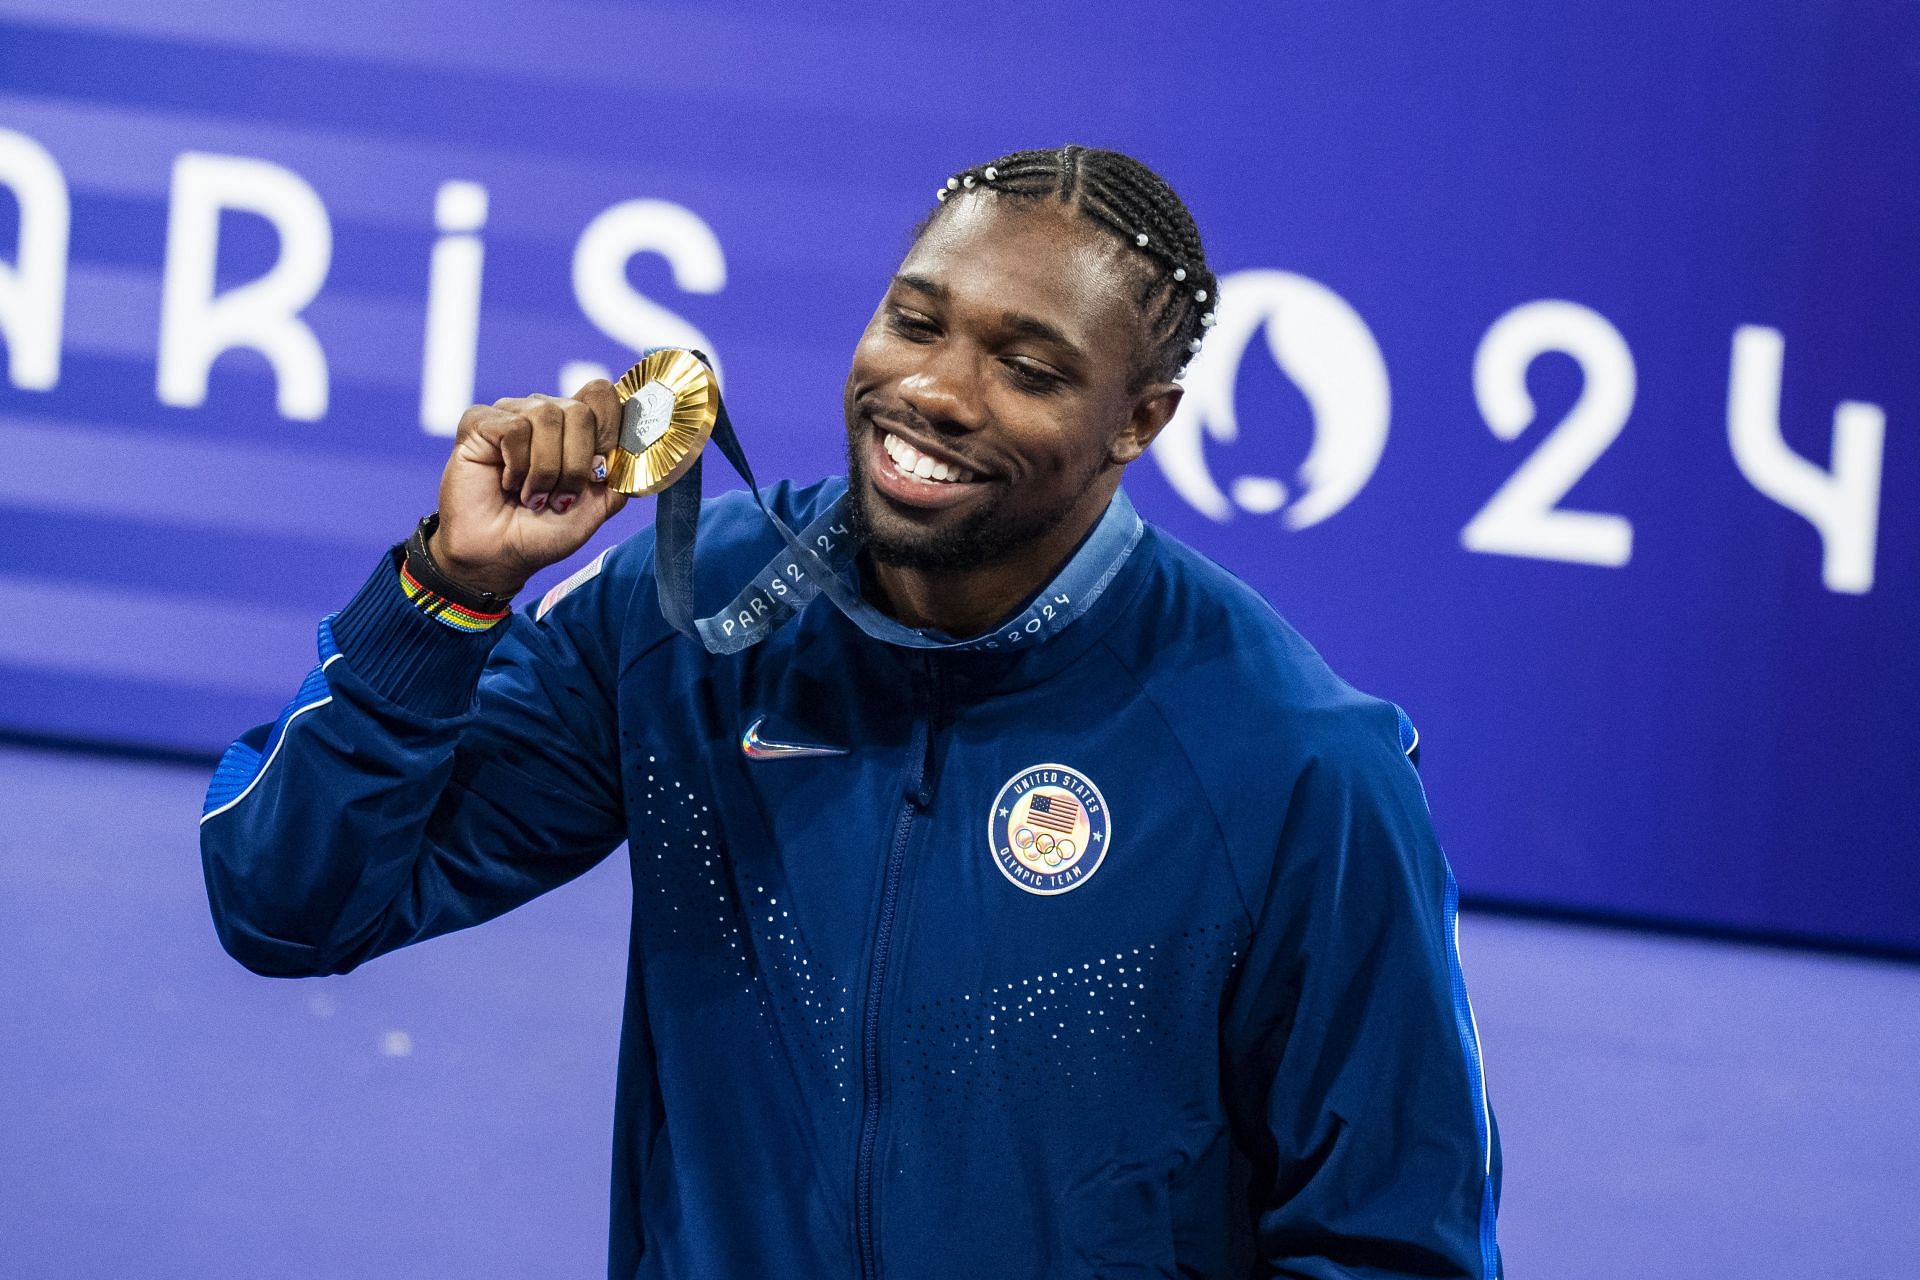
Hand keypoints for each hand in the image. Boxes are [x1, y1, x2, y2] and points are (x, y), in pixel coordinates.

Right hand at [430, 380, 630, 597]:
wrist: (499, 557)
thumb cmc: (543, 532)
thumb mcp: (596, 508)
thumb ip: (620, 476)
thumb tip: (634, 449)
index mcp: (575, 427)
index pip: (602, 395)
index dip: (608, 432)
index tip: (598, 473)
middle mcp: (545, 412)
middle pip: (580, 410)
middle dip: (576, 465)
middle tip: (560, 498)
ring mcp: (511, 413)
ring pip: (547, 416)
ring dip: (545, 470)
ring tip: (532, 495)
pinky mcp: (479, 422)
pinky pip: (513, 428)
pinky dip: (517, 465)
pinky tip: (507, 483)